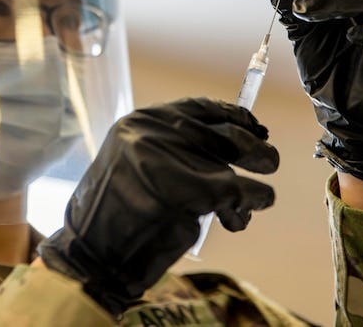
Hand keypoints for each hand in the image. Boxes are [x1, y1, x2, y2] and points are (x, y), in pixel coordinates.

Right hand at [37, 97, 277, 315]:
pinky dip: (252, 203)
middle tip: (268, 160)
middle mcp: (160, 135)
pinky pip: (242, 192)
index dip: (234, 116)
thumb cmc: (114, 213)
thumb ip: (173, 148)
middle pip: (225, 130)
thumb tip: (233, 137)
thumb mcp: (134, 163)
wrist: (94, 254)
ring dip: (256, 178)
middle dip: (255, 146)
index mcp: (142, 122)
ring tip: (256, 197)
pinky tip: (241, 217)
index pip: (200, 107)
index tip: (255, 126)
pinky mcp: (195, 194)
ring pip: (239, 156)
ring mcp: (177, 161)